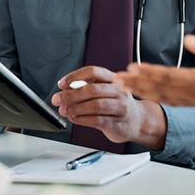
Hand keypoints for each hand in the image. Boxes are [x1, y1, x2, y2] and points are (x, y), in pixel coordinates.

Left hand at [52, 66, 166, 148]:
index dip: (75, 76)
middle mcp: (119, 91)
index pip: (93, 72)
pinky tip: (74, 118)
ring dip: (75, 108)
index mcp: (114, 79)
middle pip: (92, 89)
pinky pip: (97, 120)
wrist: (138, 121)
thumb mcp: (106, 90)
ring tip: (64, 110)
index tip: (62, 84)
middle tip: (57, 99)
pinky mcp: (117, 123)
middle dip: (71, 95)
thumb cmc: (118, 104)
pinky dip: (82, 119)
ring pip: (95, 105)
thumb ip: (87, 87)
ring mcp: (120, 107)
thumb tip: (64, 89)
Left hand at [114, 35, 194, 117]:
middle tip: (117, 79)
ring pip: (163, 97)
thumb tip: (188, 39)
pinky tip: (147, 94)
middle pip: (160, 88)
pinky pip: (172, 101)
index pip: (168, 76)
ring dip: (142, 91)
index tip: (130, 67)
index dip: (147, 72)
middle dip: (137, 83)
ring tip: (125, 86)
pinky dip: (156, 97)